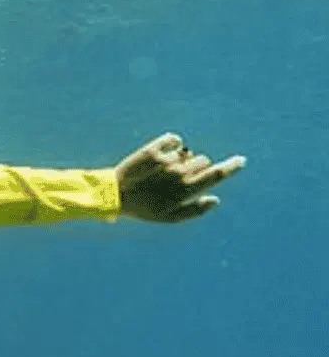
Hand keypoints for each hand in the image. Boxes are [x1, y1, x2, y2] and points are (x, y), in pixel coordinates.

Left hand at [115, 133, 244, 222]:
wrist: (113, 195)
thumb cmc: (143, 208)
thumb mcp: (169, 217)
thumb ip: (195, 210)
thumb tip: (216, 199)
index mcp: (186, 190)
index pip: (216, 174)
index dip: (231, 166)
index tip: (241, 160)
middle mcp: (179, 174)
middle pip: (202, 161)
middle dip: (195, 167)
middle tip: (174, 178)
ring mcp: (167, 161)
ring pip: (187, 152)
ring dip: (181, 158)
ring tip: (160, 172)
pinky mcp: (153, 150)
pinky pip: (174, 139)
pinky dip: (172, 143)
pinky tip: (162, 153)